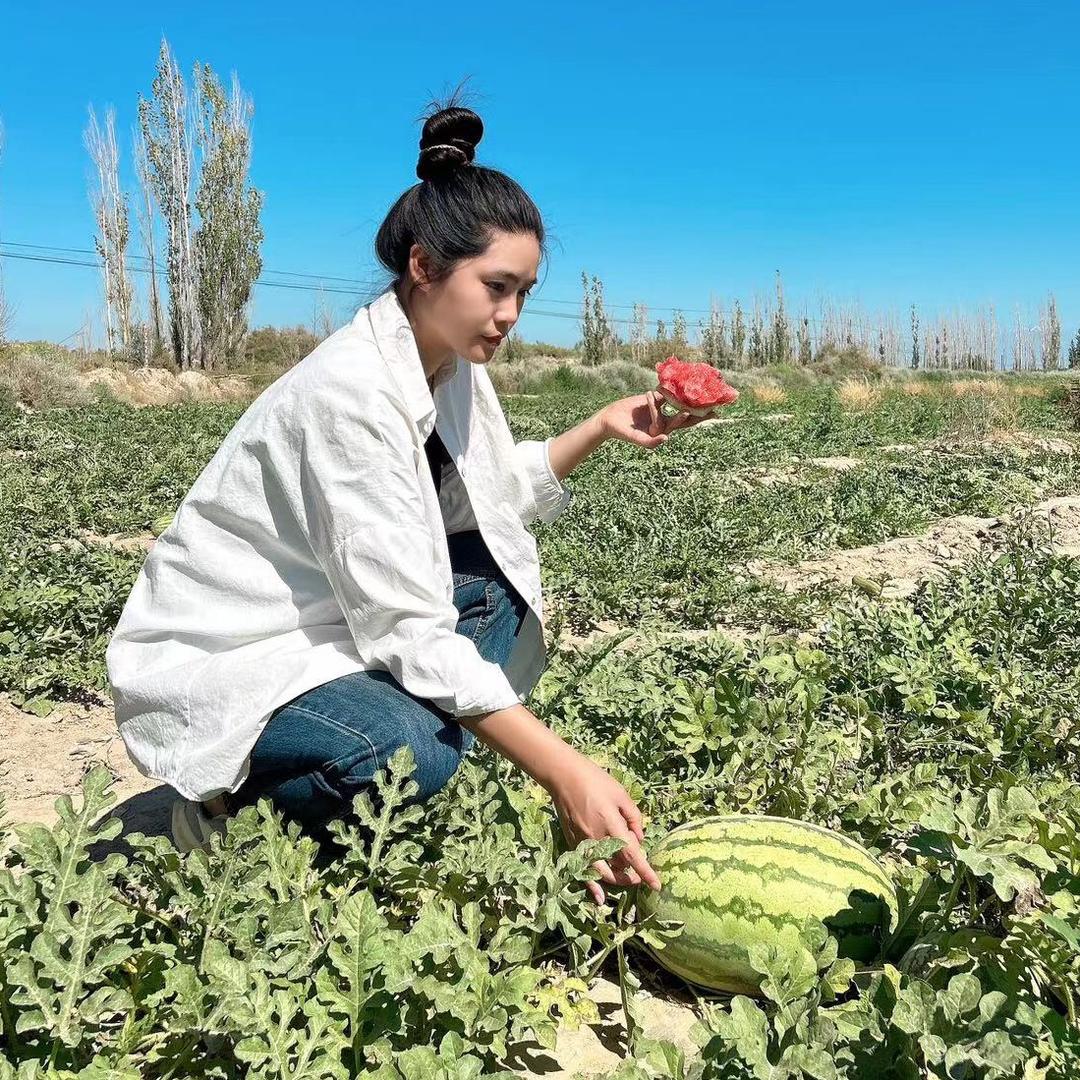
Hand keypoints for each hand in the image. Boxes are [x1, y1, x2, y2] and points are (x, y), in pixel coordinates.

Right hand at [546, 751, 661, 905]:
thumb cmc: (595, 780)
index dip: (645, 871)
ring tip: (626, 876)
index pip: (632, 855)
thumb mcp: (621, 794)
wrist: (564, 776)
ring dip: (617, 879)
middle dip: (632, 876)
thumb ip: (634, 817)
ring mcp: (583, 842)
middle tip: (642, 876)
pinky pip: (584, 868)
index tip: (656, 885)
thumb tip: (639, 838)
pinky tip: (600, 897)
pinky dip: (592, 884)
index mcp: (611, 824)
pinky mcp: (573, 843)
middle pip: (618, 867)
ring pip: (602, 872)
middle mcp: (596, 837)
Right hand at [598, 390, 719, 448]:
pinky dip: (672, 386)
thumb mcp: (636, 438)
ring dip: (689, 396)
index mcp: (662, 430)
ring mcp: (660, 409)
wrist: (610, 420)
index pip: (679, 424)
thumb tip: (665, 439)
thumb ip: (650, 442)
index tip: (694, 412)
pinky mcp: (653, 399)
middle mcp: (664, 420)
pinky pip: (664, 392)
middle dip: (698, 410)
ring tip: (703, 390)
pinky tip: (683, 380)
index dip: (688, 419)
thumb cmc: (622, 432)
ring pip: (676, 401)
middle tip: (715, 406)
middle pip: (684, 413)